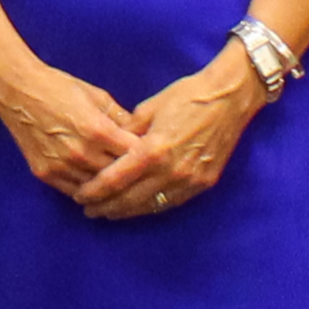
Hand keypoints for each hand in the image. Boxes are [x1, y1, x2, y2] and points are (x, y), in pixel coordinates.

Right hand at [0, 57, 139, 199]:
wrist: (17, 91)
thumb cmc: (59, 87)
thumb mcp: (97, 96)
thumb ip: (121, 118)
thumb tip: (142, 134)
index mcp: (98, 130)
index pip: (135, 155)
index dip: (146, 157)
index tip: (153, 158)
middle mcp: (82, 152)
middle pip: (118, 176)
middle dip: (131, 175)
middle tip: (141, 177)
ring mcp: (62, 166)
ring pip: (98, 189)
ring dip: (110, 188)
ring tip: (121, 187)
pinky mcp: (46, 174)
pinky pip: (75, 192)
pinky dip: (88, 191)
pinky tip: (97, 189)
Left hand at [76, 56, 264, 221]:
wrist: (228, 99)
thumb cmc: (186, 96)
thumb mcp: (148, 108)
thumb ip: (127, 132)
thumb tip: (111, 145)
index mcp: (152, 150)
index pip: (115, 180)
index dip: (95, 191)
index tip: (80, 197)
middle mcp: (170, 171)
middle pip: (130, 199)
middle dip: (106, 207)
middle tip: (89, 210)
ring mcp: (189, 181)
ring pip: (151, 206)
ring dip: (127, 212)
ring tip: (109, 212)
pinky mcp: (203, 184)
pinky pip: (172, 202)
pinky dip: (152, 207)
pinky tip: (139, 207)